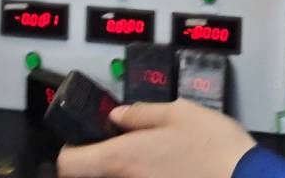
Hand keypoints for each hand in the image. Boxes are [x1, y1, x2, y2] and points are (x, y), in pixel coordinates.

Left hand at [55, 100, 255, 177]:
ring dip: (127, 166)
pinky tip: (167, 164)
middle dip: (102, 157)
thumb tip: (117, 116)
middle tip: (121, 139)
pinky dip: (144, 173)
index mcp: (123, 157)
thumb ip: (140, 113)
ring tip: (150, 151)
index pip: (70, 164)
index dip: (71, 150)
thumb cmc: (213, 146)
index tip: (83, 139)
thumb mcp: (178, 112)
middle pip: (95, 174)